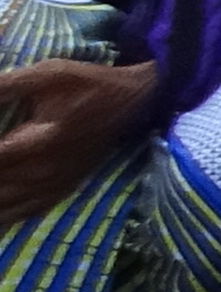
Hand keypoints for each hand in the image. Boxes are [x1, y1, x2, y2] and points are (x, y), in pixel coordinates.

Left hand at [0, 55, 163, 221]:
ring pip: (3, 206)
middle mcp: (43, 171)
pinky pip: (21, 214)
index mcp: (37, 142)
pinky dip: (2, 217)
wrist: (136, 103)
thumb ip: (5, 87)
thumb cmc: (89, 84)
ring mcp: (53, 185)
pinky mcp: (61, 190)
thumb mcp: (47, 74)